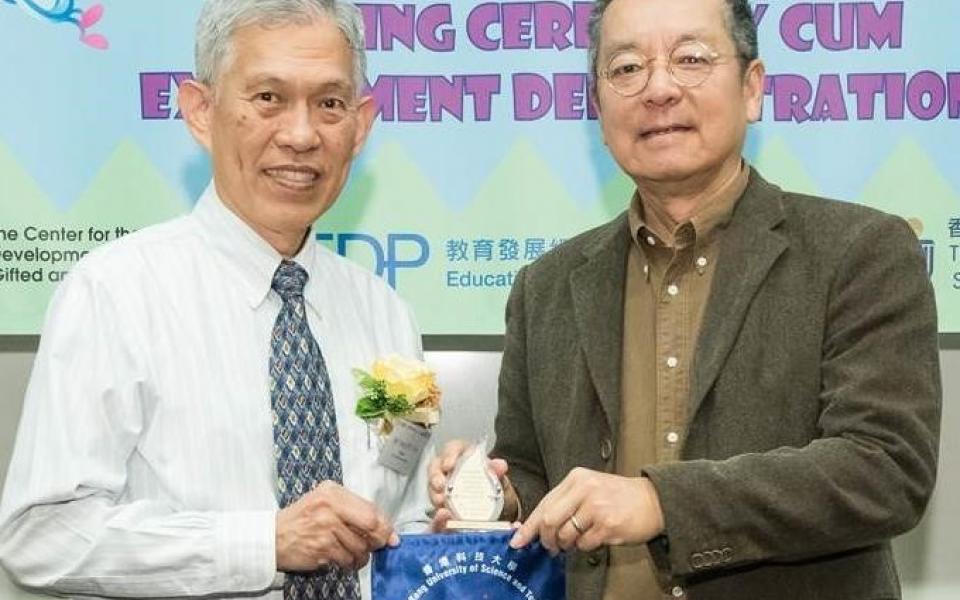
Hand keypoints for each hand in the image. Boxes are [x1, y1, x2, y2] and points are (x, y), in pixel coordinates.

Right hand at [275, 481, 398, 571]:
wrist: (273, 536)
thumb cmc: (302, 518)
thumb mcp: (326, 500)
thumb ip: (354, 508)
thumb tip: (386, 528)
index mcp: (333, 492)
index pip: (370, 509)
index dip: (385, 524)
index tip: (391, 534)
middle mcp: (330, 508)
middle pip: (370, 526)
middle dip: (378, 539)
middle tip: (378, 545)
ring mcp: (326, 529)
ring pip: (360, 547)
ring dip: (362, 554)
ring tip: (354, 552)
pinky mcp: (321, 549)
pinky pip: (347, 559)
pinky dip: (350, 563)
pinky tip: (344, 559)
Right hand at [427, 439, 511, 530]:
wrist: (497, 509)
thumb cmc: (495, 487)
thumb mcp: (499, 479)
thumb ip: (498, 472)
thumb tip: (500, 466)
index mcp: (464, 455)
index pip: (453, 448)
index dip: (449, 455)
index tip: (448, 465)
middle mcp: (450, 468)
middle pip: (436, 466)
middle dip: (435, 476)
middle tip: (440, 486)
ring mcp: (443, 485)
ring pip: (432, 485)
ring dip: (434, 493)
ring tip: (441, 502)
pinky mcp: (441, 501)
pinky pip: (435, 503)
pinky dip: (438, 508)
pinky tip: (443, 513)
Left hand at [509, 468, 663, 552]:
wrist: (653, 500)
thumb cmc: (618, 496)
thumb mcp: (589, 488)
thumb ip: (565, 502)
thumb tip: (537, 525)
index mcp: (576, 478)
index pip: (544, 504)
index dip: (529, 526)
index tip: (517, 540)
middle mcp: (585, 489)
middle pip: (549, 521)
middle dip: (546, 539)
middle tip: (550, 547)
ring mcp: (597, 507)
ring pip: (566, 535)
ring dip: (567, 545)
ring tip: (575, 542)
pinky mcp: (608, 525)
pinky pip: (584, 544)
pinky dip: (584, 547)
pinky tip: (593, 539)